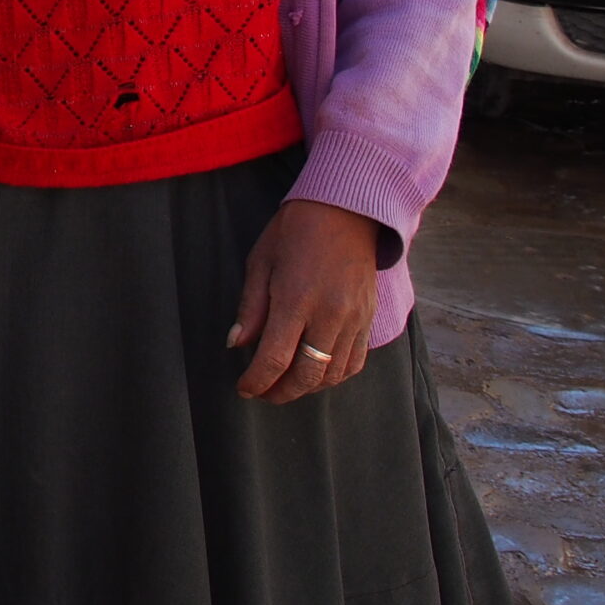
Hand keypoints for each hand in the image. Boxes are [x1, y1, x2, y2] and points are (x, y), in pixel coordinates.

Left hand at [228, 199, 379, 403]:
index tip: (244, 388)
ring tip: (286, 385)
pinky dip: (334, 376)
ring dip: (306, 388)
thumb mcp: (261, 262)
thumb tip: (236, 344)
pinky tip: (316, 373)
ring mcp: (353, 320)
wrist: (346, 210)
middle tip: (262, 393)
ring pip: (332, 375)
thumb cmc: (294, 231)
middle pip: (306, 376)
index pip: (274, 359)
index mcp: (296, 300)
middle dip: (280, 392)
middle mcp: (329, 315)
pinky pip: (354, 362)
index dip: (257, 381)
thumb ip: (250, 308)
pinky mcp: (368, 319)